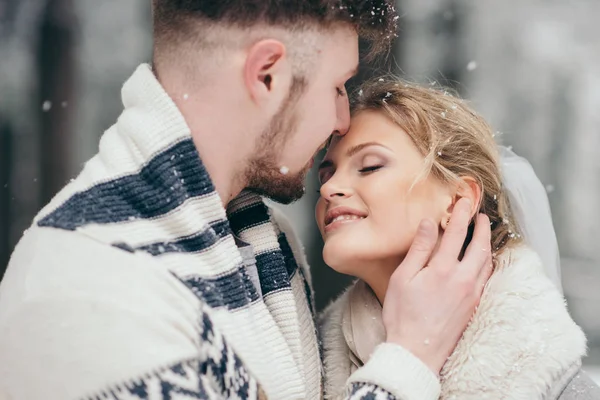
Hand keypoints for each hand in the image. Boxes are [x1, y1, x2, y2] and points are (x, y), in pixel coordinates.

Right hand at [382, 198, 492, 373]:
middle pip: (480, 246)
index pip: (456, 234)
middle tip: (479, 214)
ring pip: (487, 263)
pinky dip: (487, 263)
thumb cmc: (403, 315)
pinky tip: (482, 262)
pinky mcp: (473, 306)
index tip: (464, 201)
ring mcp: (471, 294)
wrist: (417, 351)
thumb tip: (428, 223)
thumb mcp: (403, 278)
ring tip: (484, 234)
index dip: (461, 214)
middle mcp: (463, 279)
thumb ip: (419, 249)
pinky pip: (486, 278)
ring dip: (487, 244)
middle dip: (481, 228)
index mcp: (443, 269)